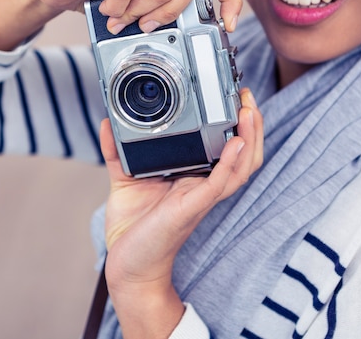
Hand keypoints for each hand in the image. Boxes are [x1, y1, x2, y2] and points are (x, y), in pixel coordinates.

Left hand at [100, 88, 262, 337]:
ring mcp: (200, 197)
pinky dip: (230, 163)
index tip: (235, 97)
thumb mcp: (124, 179)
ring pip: (240, 168)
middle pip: (243, 156)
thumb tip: (107, 122)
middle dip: (253, 127)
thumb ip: (117, 150)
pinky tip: (236, 143)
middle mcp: (202, 186)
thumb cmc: (132, 227)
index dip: (237, 126)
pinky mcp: (191, 208)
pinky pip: (218, 184)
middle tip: (249, 98)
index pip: (226, 150)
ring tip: (250, 112)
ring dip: (250, 140)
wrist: (127, 264)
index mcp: (193, 178)